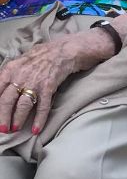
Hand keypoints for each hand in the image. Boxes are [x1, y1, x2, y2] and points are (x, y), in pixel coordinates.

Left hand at [0, 30, 114, 134]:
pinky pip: (42, 106)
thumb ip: (11, 74)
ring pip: (22, 105)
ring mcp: (35, 82)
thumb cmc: (44, 55)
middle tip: (2, 129)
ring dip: (18, 119)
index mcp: (11, 69)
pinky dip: (39, 119)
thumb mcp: (22, 60)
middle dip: (2, 117)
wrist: (67, 49)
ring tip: (15, 129)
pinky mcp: (49, 87)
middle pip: (6, 101)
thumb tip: (3, 88)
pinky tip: (36, 129)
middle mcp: (20, 76)